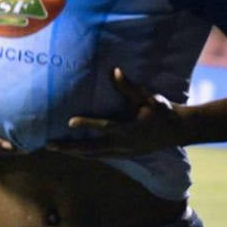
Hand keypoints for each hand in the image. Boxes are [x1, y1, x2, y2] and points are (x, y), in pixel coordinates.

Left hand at [46, 68, 184, 156]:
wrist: (177, 131)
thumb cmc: (162, 111)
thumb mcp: (148, 97)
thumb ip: (129, 87)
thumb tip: (115, 71)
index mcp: (127, 129)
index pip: (103, 126)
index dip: (86, 124)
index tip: (68, 121)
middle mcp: (122, 144)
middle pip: (90, 148)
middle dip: (69, 147)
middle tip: (49, 145)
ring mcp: (122, 152)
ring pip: (93, 155)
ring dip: (74, 152)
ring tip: (56, 148)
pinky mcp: (124, 155)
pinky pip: (100, 156)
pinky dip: (86, 154)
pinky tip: (75, 151)